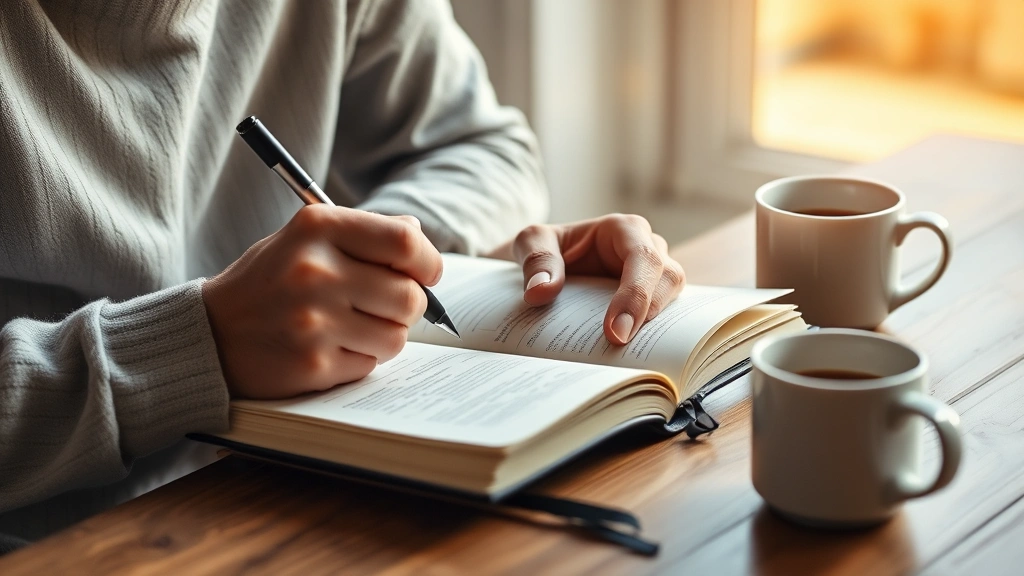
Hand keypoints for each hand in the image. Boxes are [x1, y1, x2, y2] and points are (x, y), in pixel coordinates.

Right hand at [202, 205, 441, 398]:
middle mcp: (315, 271)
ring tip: (352, 327)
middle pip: (409, 296)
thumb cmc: (270, 281)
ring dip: (384, 336)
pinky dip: (359, 359)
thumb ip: (363, 233)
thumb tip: (418, 238)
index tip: (426, 274)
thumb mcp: (305, 239)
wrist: (210, 333)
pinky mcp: (312, 364)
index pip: (405, 243)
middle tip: (385, 306)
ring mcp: (313, 321)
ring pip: (396, 337)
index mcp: (317, 228)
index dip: (428, 263)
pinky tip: (329, 348)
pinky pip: (369, 365)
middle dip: (408, 306)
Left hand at [488, 214, 684, 344]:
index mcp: (624, 229)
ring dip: (655, 328)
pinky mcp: (653, 300)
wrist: (546, 266)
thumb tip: (540, 291)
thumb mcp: (532, 242)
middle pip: (668, 279)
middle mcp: (648, 249)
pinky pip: (664, 319)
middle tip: (619, 347)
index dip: (635, 294)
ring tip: (626, 357)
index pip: (642, 257)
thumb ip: (537, 259)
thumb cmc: (546, 248)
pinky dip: (651, 337)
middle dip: (648, 315)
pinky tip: (630, 359)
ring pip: (672, 299)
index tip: (614, 332)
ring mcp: (654, 277)